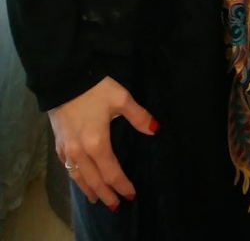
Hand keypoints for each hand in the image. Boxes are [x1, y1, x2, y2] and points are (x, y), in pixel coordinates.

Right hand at [49, 76, 158, 209]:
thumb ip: (138, 116)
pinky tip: (78, 178)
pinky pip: (67, 168)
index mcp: (97, 144)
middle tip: (115, 206)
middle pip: (94, 180)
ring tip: (96, 199)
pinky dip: (75, 178)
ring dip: (89, 190)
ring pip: (78, 177)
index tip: (131, 194)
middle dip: (106, 194)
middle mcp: (80, 152)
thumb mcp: (121, 98)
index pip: (112, 172)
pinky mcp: (58, 143)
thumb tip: (155, 130)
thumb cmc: (95, 89)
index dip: (122, 185)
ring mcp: (67, 149)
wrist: (64, 78)